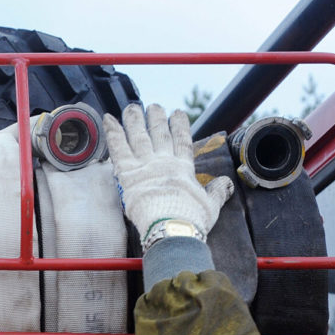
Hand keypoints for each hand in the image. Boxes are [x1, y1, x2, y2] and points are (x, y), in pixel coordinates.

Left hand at [103, 103, 232, 243]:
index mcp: (183, 168)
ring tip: (132, 107)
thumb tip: (227, 184)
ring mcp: (144, 165)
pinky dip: (112, 132)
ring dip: (134, 120)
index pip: (182, 140)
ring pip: (138, 136)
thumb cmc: (191, 220)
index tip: (178, 113)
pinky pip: (117, 148)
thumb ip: (218, 191)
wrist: (171, 228)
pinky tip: (108, 119)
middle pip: (159, 134)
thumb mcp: (211, 205)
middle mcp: (163, 162)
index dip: (180, 126)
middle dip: (156, 118)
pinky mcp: (127, 173)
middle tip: (153, 106)